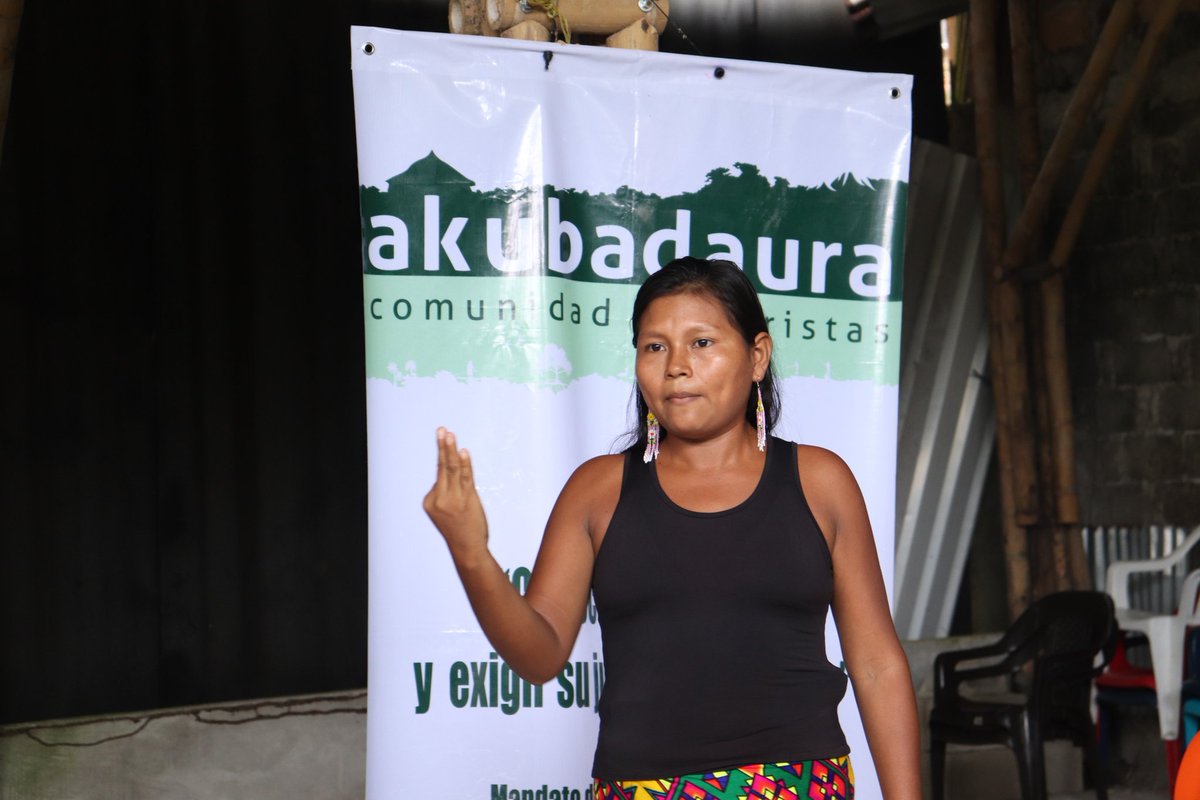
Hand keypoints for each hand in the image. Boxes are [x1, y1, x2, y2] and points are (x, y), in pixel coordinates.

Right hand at [422, 427, 489, 564]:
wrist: (468, 549)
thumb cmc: (458, 530)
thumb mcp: (443, 513)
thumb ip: (445, 495)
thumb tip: (450, 477)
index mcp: (429, 502)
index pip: (439, 476)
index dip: (446, 464)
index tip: (448, 444)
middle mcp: (439, 498)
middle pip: (441, 467)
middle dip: (442, 446)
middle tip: (441, 430)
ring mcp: (453, 498)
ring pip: (452, 469)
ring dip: (451, 449)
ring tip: (449, 434)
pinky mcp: (468, 499)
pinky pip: (466, 477)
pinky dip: (465, 463)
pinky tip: (463, 451)